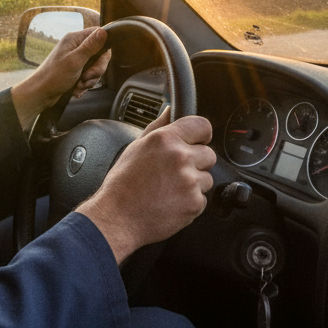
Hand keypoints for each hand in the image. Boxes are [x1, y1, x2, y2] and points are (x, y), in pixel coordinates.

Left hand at [10, 26, 109, 129]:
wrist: (41, 94)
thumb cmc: (54, 76)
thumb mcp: (75, 61)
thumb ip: (90, 46)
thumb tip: (104, 31)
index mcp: (74, 39)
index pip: (98, 34)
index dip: (103, 48)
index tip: (100, 61)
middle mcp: (76, 46)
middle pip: (99, 53)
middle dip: (96, 69)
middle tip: (86, 77)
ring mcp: (76, 58)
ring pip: (95, 66)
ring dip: (90, 79)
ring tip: (79, 86)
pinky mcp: (76, 69)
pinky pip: (89, 75)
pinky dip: (85, 84)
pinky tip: (77, 90)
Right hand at [76, 107, 216, 264]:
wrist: (118, 218)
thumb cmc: (122, 184)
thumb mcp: (136, 147)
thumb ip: (158, 126)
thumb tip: (170, 110)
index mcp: (166, 139)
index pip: (202, 125)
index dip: (201, 135)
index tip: (197, 142)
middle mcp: (180, 157)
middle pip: (209, 154)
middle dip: (196, 163)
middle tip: (174, 173)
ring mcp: (190, 181)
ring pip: (206, 178)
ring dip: (194, 184)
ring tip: (169, 190)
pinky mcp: (194, 203)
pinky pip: (202, 199)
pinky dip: (190, 202)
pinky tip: (171, 202)